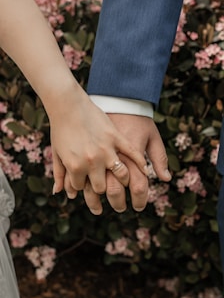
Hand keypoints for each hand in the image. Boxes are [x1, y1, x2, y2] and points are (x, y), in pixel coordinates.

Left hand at [50, 89, 147, 203]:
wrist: (68, 104)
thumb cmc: (60, 129)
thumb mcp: (56, 153)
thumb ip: (59, 175)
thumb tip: (59, 193)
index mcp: (75, 166)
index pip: (81, 187)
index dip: (80, 184)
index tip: (82, 180)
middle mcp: (92, 162)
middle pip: (101, 187)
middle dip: (100, 186)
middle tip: (102, 183)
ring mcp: (106, 150)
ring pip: (121, 176)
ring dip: (121, 180)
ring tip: (121, 180)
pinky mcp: (116, 138)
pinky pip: (133, 154)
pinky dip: (141, 164)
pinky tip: (145, 170)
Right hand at [83, 114, 170, 213]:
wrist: (94, 101)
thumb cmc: (132, 118)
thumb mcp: (150, 136)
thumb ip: (158, 158)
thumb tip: (165, 179)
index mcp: (130, 152)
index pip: (138, 184)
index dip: (140, 199)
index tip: (138, 206)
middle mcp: (110, 158)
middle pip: (114, 191)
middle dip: (118, 203)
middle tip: (119, 208)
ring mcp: (92, 158)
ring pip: (94, 189)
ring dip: (95, 201)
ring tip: (98, 209)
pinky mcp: (75, 158)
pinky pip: (76, 180)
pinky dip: (76, 188)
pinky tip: (77, 194)